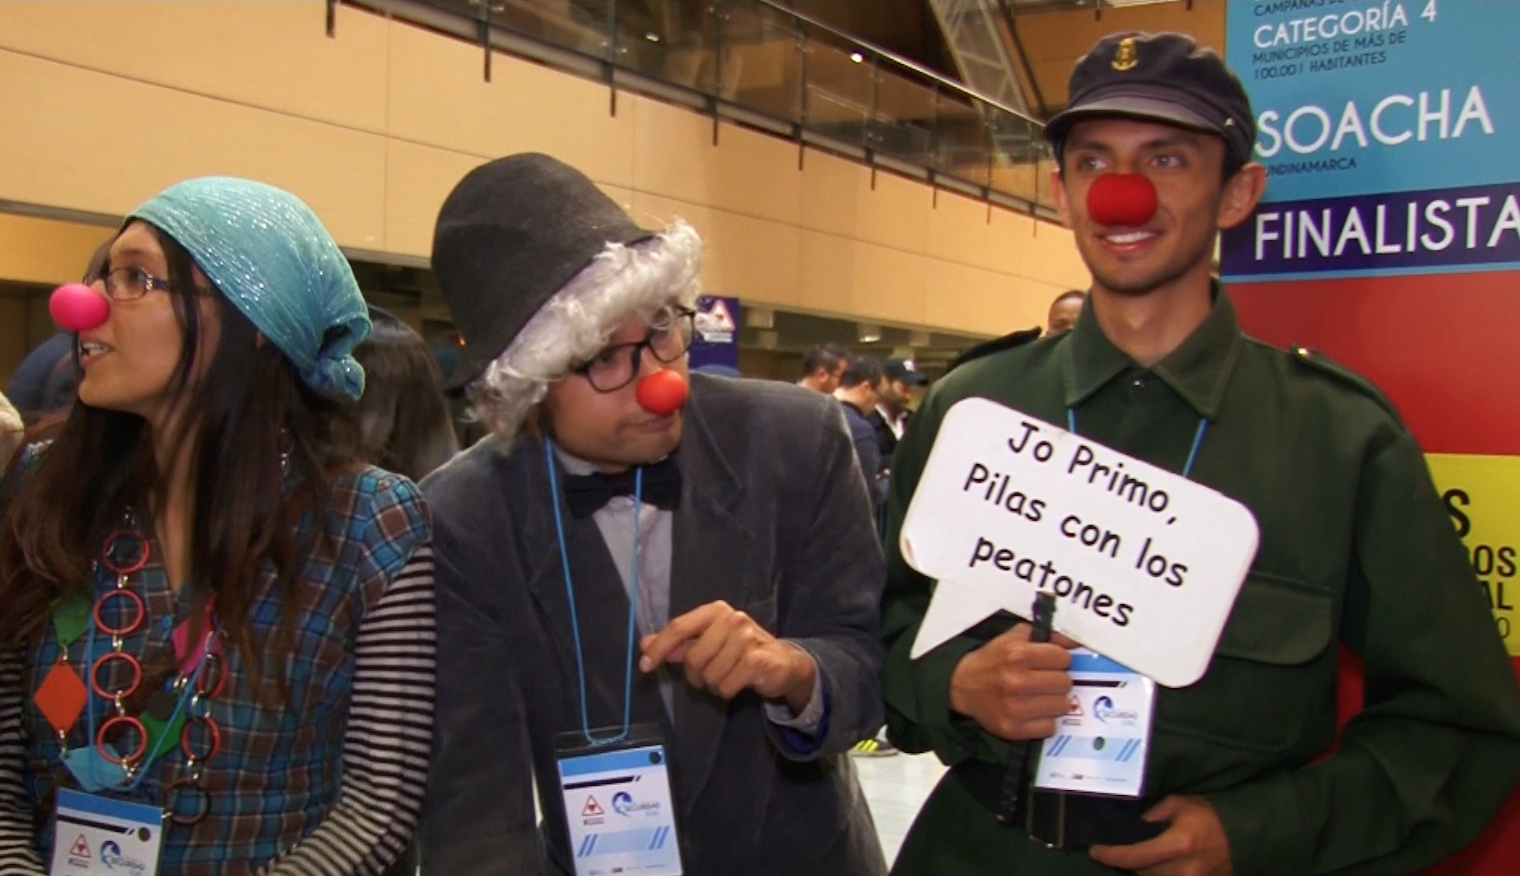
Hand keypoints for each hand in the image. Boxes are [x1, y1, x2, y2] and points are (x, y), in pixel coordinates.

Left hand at [640, 600, 817, 712]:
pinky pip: (725, 686)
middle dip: (696, 674)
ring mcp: (746, 638)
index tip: (644, 666)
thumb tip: (645, 644)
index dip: (658, 648)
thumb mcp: (710, 642)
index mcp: (716, 611)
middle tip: (709, 675)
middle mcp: (732, 619)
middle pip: (693, 658)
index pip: (679, 628)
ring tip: (729, 675)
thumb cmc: (742, 650)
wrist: (784, 662)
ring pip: (709, 675)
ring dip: (714, 683)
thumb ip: (679, 644)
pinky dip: (727, 691)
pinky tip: (739, 682)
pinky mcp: (756, 660)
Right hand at [947, 622, 1073, 740]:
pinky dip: (1045, 720)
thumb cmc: (993, 660)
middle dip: (1057, 679)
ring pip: (1063, 706)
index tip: (1049, 662)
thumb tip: (1076, 642)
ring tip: (1038, 695)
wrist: (963, 685)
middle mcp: (1017, 682)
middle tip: (1043, 679)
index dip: (1058, 659)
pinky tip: (1032, 711)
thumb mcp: (1016, 637)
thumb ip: (1048, 636)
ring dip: (1054, 701)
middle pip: (1065, 683)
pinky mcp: (1014, 729)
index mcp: (1018, 655)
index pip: (1064, 658)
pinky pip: (1050, 727)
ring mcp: (1016, 708)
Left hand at [1089, 795, 1232, 875]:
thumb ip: (1152, 816)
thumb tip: (1131, 828)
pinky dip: (1159, 874)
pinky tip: (1154, 864)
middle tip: (1116, 850)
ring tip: (1138, 856)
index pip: (1135, 857)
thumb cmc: (1210, 814)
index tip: (1095, 850)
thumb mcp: (1178, 804)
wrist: (1245, 834)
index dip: (1111, 856)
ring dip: (1143, 870)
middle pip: (1142, 873)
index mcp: (1179, 844)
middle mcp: (1185, 869)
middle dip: (1128, 862)